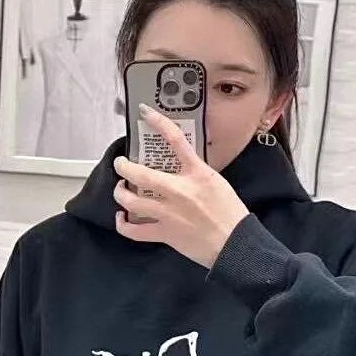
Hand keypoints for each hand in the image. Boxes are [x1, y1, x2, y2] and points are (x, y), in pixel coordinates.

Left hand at [113, 105, 249, 268]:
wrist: (236, 243)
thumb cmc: (231, 214)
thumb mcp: (217, 182)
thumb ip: (196, 172)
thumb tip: (180, 164)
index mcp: (196, 174)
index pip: (175, 140)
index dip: (157, 122)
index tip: (144, 112)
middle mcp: (179, 191)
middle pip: (140, 173)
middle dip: (123, 167)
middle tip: (120, 164)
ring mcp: (169, 213)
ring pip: (131, 201)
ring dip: (120, 193)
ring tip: (121, 189)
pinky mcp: (165, 234)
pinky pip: (134, 230)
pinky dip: (123, 224)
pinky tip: (122, 217)